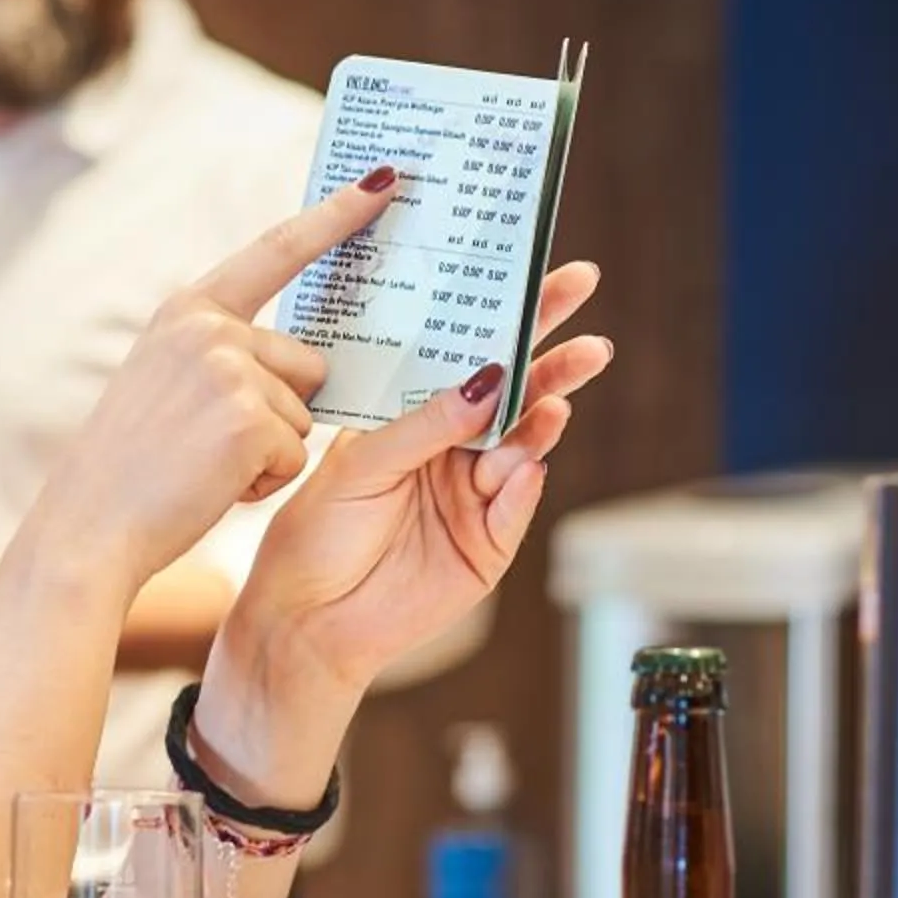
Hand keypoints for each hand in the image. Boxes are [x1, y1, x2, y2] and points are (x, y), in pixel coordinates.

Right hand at [19, 175, 396, 596]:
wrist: (88, 527)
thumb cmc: (129, 469)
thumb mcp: (166, 383)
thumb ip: (222, 354)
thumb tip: (309, 361)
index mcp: (187, 310)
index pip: (277, 249)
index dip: (336, 215)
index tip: (385, 180)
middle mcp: (209, 328)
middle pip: (307, 363)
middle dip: (279, 411)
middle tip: (209, 446)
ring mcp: (230, 370)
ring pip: (304, 413)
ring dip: (269, 452)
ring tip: (203, 469)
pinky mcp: (250, 420)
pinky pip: (296, 455)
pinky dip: (264, 482)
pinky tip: (213, 488)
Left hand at [225, 265, 612, 706]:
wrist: (306, 618)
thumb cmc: (317, 534)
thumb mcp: (362, 464)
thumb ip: (425, 424)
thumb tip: (491, 379)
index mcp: (415, 417)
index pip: (470, 358)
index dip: (513, 320)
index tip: (552, 279)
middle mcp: (452, 450)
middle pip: (516, 398)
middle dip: (555, 366)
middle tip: (592, 341)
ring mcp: (475, 497)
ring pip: (524, 448)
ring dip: (542, 424)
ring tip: (553, 404)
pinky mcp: (487, 545)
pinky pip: (516, 508)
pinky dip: (524, 485)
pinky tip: (525, 465)